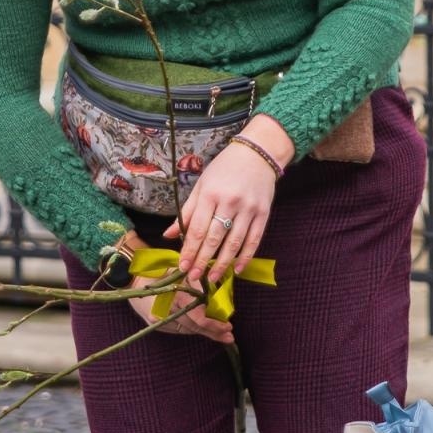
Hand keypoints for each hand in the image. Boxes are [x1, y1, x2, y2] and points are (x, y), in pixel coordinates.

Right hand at [126, 272, 232, 343]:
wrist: (133, 280)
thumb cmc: (160, 271)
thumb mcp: (181, 273)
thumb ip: (198, 284)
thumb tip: (219, 295)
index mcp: (175, 298)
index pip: (197, 316)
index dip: (213, 323)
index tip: (228, 325)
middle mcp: (167, 313)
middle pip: (194, 326)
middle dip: (213, 331)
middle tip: (229, 335)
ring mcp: (160, 321)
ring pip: (188, 329)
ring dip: (205, 333)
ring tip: (222, 336)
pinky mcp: (157, 325)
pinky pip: (179, 329)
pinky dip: (192, 329)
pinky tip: (204, 330)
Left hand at [165, 116, 292, 284]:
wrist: (257, 154)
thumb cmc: (224, 168)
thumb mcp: (201, 185)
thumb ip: (187, 211)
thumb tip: (169, 235)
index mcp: (210, 194)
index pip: (197, 228)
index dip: (189, 249)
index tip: (182, 266)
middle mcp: (229, 202)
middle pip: (214, 238)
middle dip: (202, 260)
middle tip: (193, 277)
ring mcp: (248, 208)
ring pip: (234, 242)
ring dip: (223, 263)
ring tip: (213, 278)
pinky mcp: (263, 213)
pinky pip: (254, 239)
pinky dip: (246, 256)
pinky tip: (238, 269)